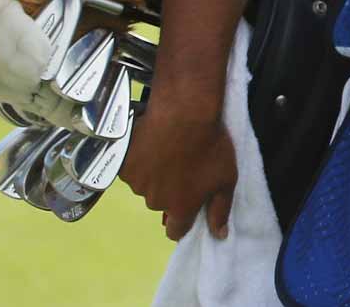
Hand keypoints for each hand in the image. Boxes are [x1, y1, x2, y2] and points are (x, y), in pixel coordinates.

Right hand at [120, 98, 238, 239]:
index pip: (176, 231)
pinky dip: (139, 160)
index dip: (182, 221)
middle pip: (161, 204)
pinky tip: (151, 145)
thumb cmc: (211, 146)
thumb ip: (220, 210)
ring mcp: (137, 183)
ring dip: (154, 175)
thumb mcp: (226, 179)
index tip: (188, 206)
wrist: (185, 113)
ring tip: (168, 152)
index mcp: (181, 208)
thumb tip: (219, 237)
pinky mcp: (123, 165)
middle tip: (183, 167)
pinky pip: (131, 169)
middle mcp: (155, 201)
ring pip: (146, 186)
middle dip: (170, 192)